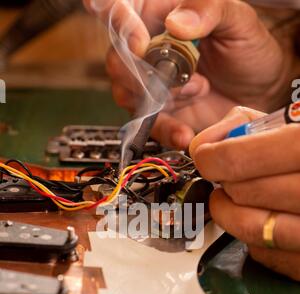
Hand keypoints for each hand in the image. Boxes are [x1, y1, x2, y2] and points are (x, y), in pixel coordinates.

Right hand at [85, 0, 292, 149]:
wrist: (263, 92)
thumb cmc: (249, 50)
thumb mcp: (237, 21)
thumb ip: (208, 10)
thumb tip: (175, 23)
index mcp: (161, 16)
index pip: (124, 13)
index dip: (124, 27)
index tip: (140, 44)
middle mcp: (150, 51)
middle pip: (118, 59)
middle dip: (142, 73)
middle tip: (176, 76)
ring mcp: (154, 86)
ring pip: (128, 94)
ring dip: (160, 100)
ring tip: (199, 90)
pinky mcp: (163, 115)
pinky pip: (151, 126)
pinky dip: (165, 131)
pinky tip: (184, 133)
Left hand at [189, 106, 299, 280]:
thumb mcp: (293, 123)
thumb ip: (245, 125)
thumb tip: (201, 145)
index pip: (240, 160)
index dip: (213, 159)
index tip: (206, 158)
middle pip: (244, 193)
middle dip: (226, 183)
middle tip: (227, 177)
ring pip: (252, 230)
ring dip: (230, 213)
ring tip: (232, 199)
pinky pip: (268, 254)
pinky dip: (255, 237)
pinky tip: (266, 219)